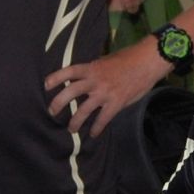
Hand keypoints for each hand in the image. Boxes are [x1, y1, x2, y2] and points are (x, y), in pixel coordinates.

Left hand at [43, 41, 169, 136]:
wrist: (147, 62)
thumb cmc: (128, 59)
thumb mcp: (107, 60)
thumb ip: (95, 70)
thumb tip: (85, 76)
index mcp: (92, 68)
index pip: (69, 71)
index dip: (56, 78)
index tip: (46, 85)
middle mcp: (95, 81)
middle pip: (70, 92)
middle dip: (58, 103)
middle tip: (51, 112)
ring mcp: (105, 93)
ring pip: (84, 110)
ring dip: (75, 121)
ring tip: (71, 129)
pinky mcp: (116, 103)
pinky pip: (103, 119)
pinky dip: (97, 128)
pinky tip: (93, 134)